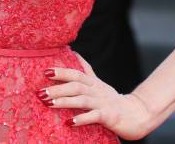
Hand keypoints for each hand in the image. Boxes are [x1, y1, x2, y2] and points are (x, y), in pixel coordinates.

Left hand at [36, 54, 151, 139]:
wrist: (135, 114)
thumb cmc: (112, 99)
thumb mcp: (98, 82)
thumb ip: (86, 69)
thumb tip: (74, 53)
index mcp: (93, 82)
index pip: (75, 73)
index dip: (61, 71)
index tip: (45, 71)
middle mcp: (96, 90)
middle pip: (75, 86)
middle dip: (57, 88)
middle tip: (39, 92)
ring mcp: (102, 103)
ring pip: (82, 100)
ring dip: (65, 101)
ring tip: (49, 104)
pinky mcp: (108, 116)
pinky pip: (93, 117)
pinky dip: (81, 119)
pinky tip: (69, 122)